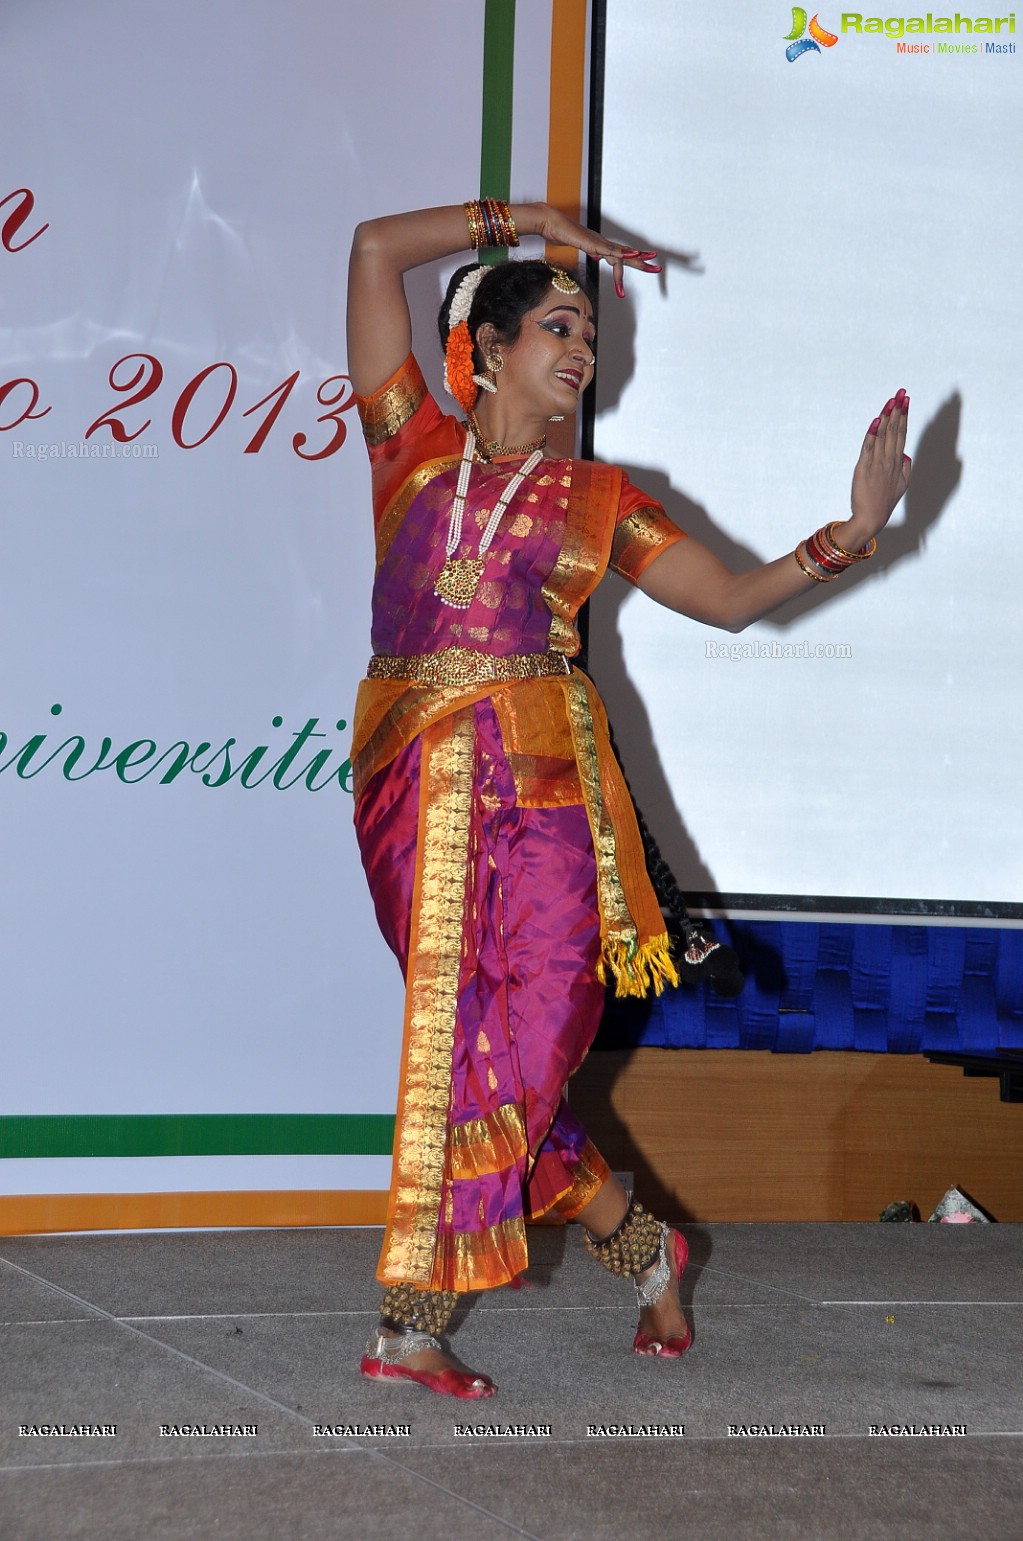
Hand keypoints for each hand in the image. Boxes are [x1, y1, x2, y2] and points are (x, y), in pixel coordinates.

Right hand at [534, 206, 660, 296]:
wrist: (551, 222)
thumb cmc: (561, 233)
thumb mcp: (580, 246)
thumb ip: (591, 251)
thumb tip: (597, 256)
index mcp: (601, 246)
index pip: (621, 256)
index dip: (634, 261)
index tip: (647, 266)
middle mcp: (603, 243)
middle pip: (627, 255)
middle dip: (642, 262)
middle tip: (657, 268)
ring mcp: (598, 242)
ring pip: (620, 255)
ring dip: (634, 262)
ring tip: (647, 267)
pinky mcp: (592, 242)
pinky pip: (609, 250)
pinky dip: (622, 253)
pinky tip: (633, 254)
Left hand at [848, 389, 911, 537]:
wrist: (871, 517)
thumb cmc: (885, 502)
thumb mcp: (902, 485)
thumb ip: (906, 468)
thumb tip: (906, 455)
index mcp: (898, 463)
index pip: (902, 434)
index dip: (904, 416)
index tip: (906, 401)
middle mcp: (889, 461)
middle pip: (895, 430)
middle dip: (898, 410)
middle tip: (901, 393)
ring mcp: (877, 464)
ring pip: (883, 436)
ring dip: (887, 416)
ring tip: (891, 401)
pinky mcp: (864, 469)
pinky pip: (868, 448)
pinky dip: (872, 434)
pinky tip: (875, 421)